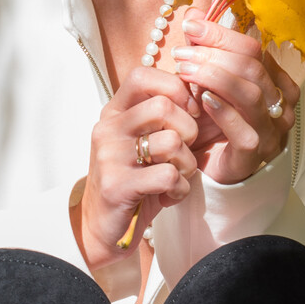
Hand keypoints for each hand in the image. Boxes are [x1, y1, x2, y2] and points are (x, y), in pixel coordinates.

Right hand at [74, 66, 198, 268]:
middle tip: (185, 152)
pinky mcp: (117, 185)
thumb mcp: (143, 142)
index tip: (189, 112)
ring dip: (187, 164)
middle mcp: (108, 129)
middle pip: (163, 106)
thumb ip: (163, 118)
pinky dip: (179, 189)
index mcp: (114, 113)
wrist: (102, 228)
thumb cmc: (133, 180)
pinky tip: (168, 197)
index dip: (175, 89)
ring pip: (172, 142)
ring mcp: (110, 156)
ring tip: (177, 178)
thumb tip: (201, 91)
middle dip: (189, 130)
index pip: (143, 75)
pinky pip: (168, 175)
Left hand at [171, 14, 298, 185]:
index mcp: (275, 83)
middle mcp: (280, 105)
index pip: (254, 49)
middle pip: (252, 68)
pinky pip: (243, 129)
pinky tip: (201, 99)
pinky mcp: (255, 155)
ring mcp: (271, 131)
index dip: (222, 34)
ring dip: (214, 76)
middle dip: (214, 53)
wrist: (216, 173)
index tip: (191, 26)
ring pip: (250, 94)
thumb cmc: (215, 126)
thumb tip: (194, 14)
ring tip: (184, 70)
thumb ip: (206, 52)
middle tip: (182, 51)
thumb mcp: (209, 85)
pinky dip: (222, 110)